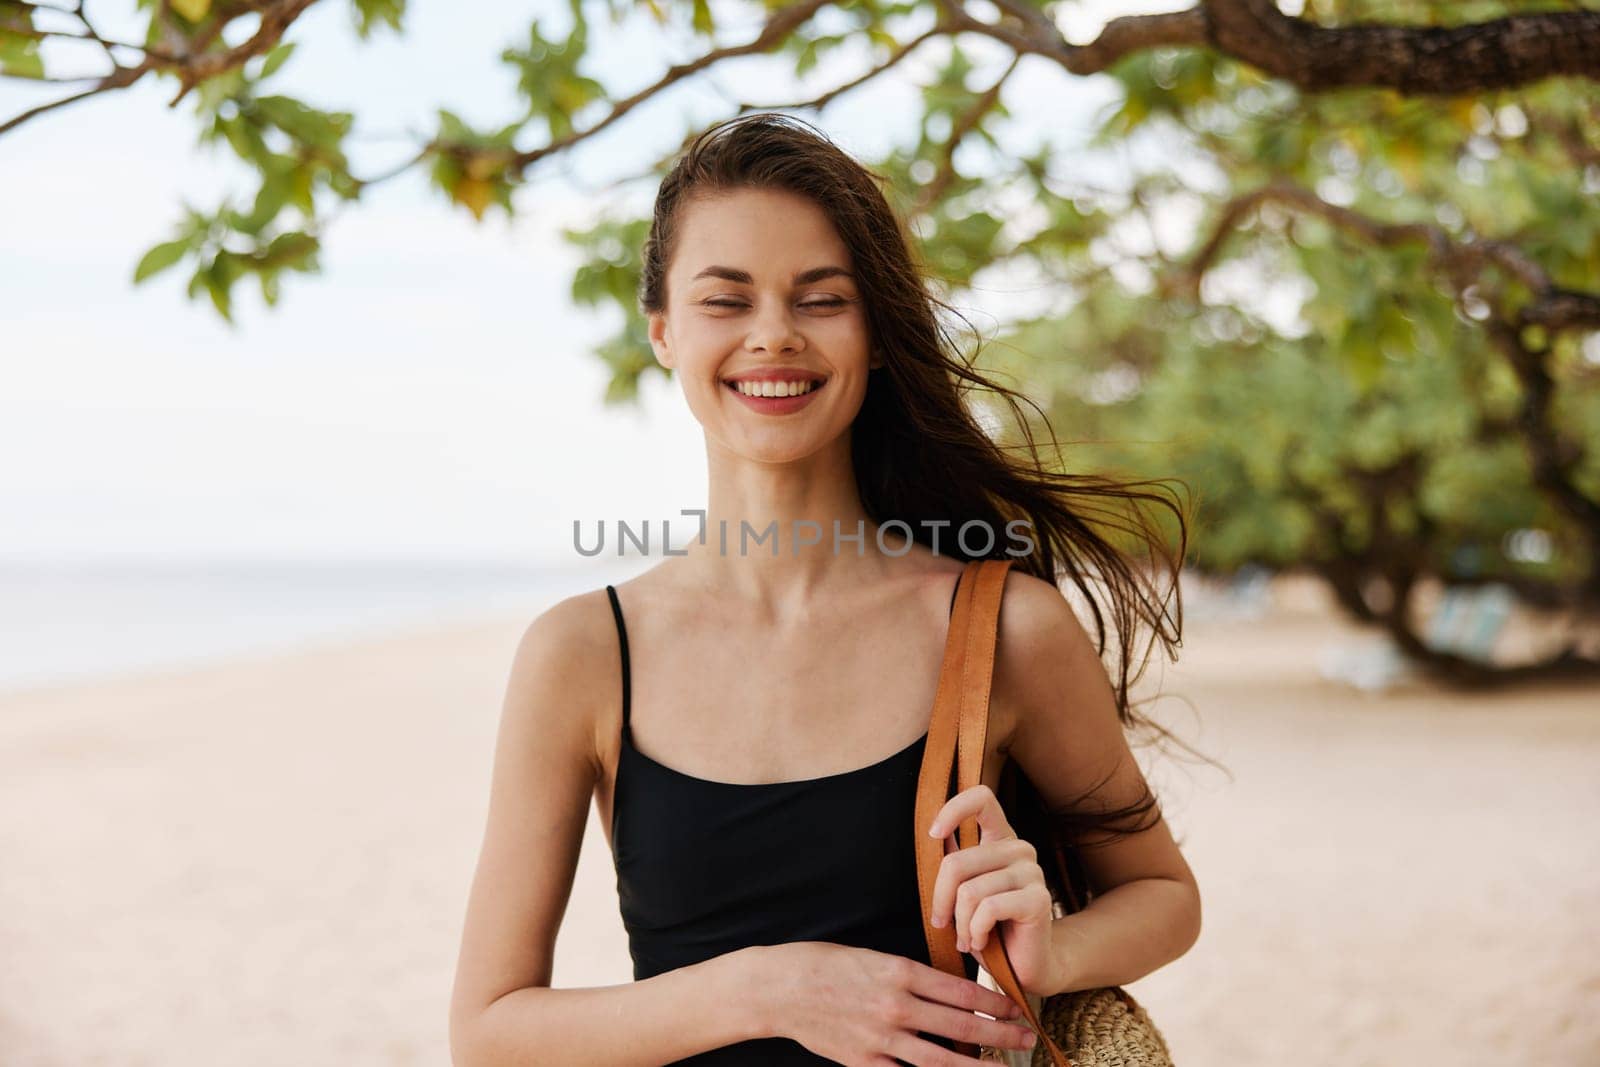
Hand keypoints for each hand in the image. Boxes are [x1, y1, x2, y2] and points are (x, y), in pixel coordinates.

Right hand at [763, 941, 1037, 1065]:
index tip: (1017, 1008)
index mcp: (900, 971)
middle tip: (1027, 1037)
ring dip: (977, 1064)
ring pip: (942, 1058)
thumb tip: (947, 991)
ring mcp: (881, 1037)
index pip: (961, 990)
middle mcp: (896, 1005)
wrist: (779, 988)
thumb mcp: (872, 956)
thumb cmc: (825, 964)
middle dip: (1000, 1032)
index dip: (995, 1002)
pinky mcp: (865, 1061)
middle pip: (961, 1024)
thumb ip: (910, 975)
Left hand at [928, 784, 1056, 995]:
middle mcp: (1019, 849)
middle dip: (941, 900)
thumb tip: (929, 834)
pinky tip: (980, 943)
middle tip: (942, 924)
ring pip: (969, 891)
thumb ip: (955, 863)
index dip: (952, 809)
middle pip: (956, 862)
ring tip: (965, 939)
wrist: (1025, 968)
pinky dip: (975, 931)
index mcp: (1001, 839)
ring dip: (960, 924)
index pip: (981, 798)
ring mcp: (1032, 872)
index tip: (933, 835)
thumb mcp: (965, 892)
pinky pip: (988, 908)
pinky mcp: (1039, 899)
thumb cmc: (989, 929)